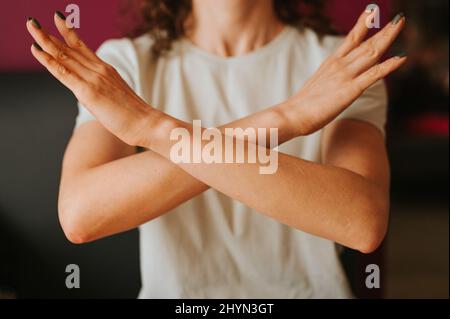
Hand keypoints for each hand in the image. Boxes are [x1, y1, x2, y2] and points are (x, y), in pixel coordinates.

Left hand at [26, 13, 152, 146]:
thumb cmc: (135, 116)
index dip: (69, 34)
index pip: (83, 49)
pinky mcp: (89, 91)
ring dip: (45, 41)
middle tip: (34, 22)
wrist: (147, 122)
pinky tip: (37, 51)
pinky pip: (64, 73)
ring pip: (65, 56)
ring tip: (32, 26)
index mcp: (107, 71)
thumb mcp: (118, 98)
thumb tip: (93, 94)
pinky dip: (49, 61)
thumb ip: (104, 91)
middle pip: (71, 48)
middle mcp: (100, 70)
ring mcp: (94, 79)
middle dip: (51, 34)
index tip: (58, 21)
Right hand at [283, 10, 406, 135]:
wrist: (292, 114)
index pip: (350, 40)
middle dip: (383, 30)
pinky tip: (402, 58)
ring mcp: (345, 76)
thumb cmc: (300, 106)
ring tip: (400, 24)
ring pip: (372, 52)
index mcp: (330, 64)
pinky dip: (389, 66)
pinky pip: (374, 75)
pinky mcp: (350, 90)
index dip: (362, 25)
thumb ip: (326, 81)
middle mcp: (339, 65)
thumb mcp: (316, 87)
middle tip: (398, 18)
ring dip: (388, 37)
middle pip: (366, 43)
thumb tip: (329, 85)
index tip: (371, 13)